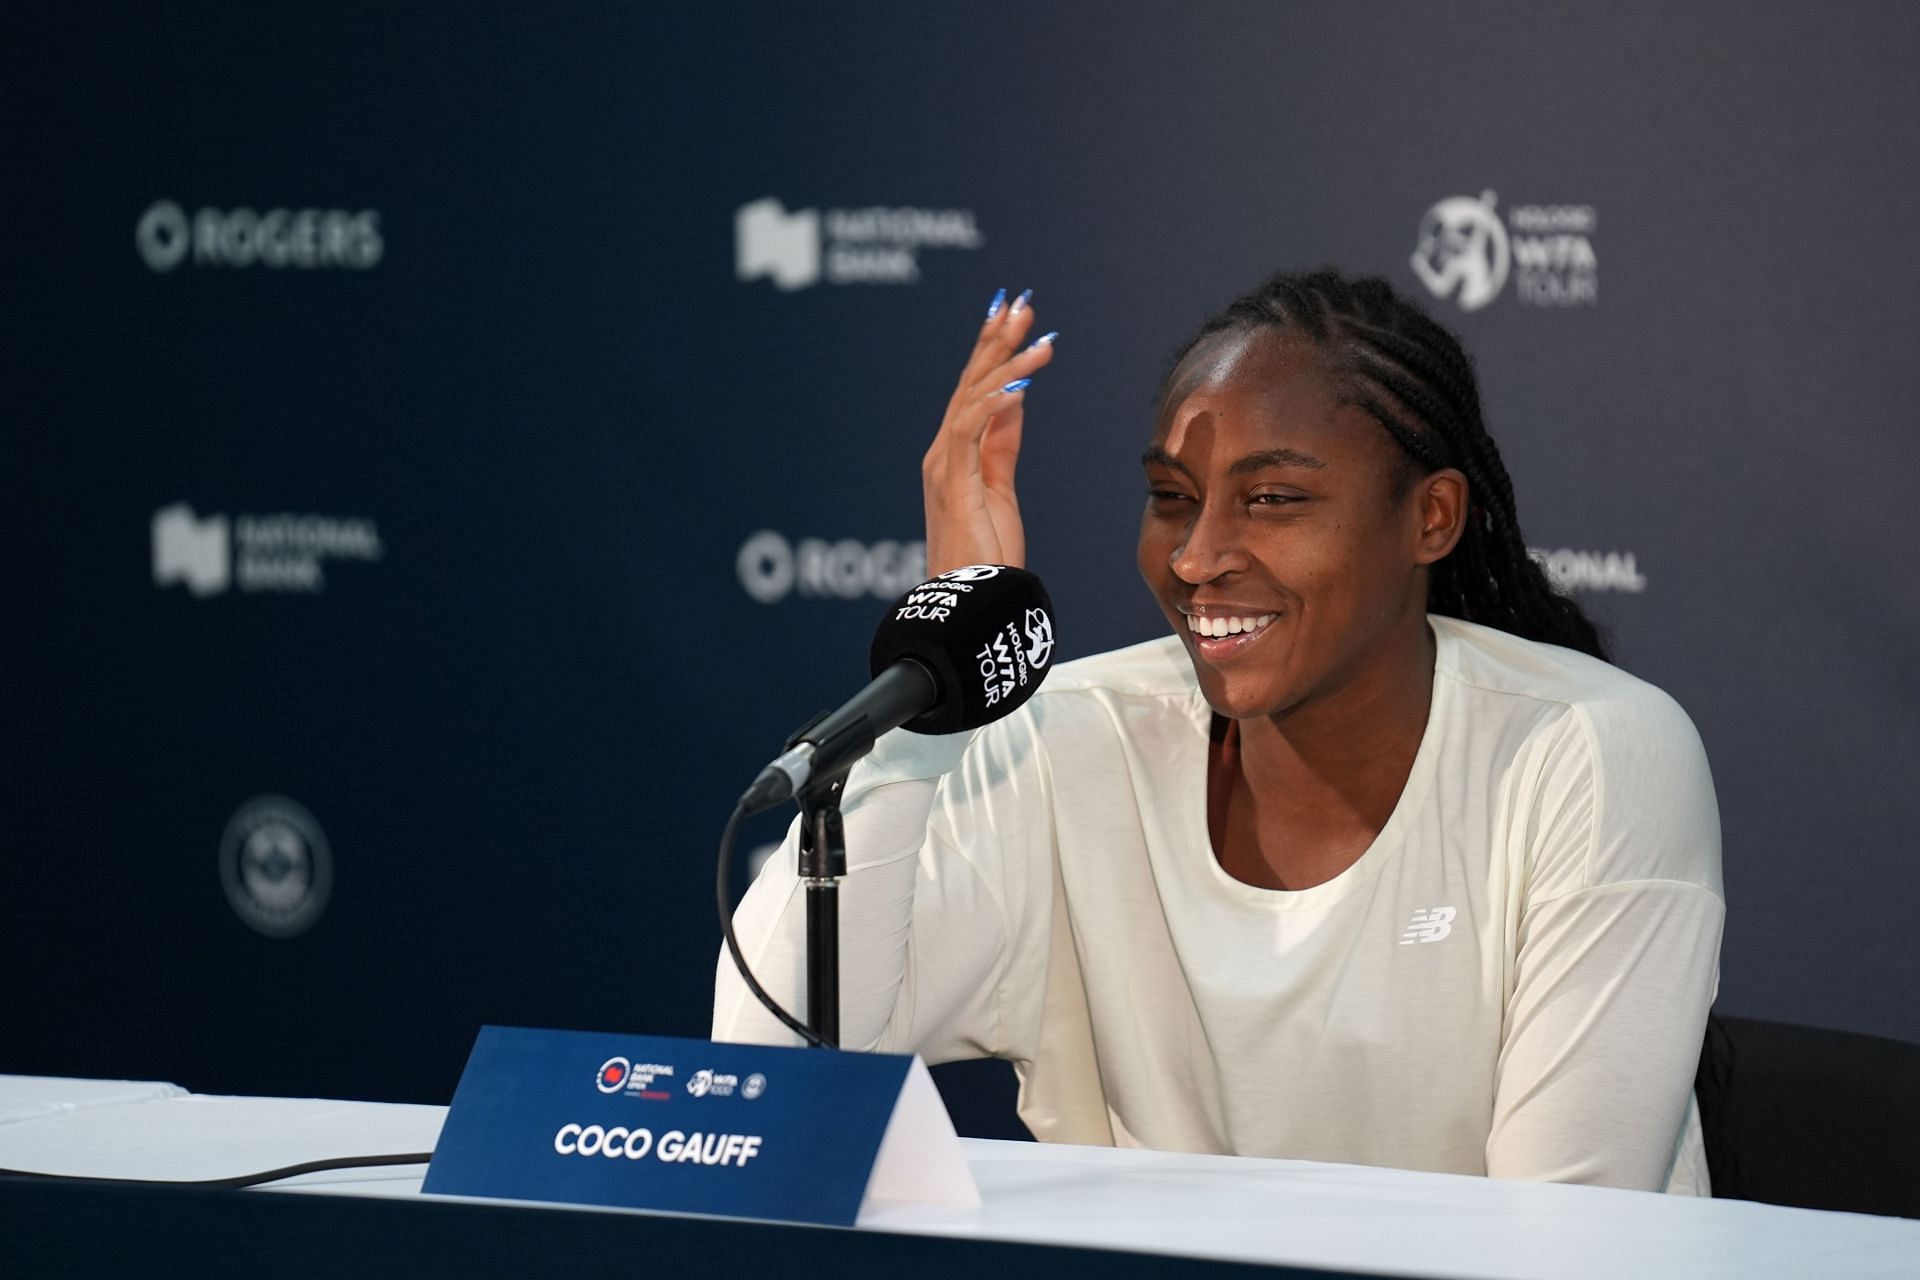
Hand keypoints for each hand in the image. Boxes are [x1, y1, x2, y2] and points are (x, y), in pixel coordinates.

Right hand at [922, 288, 1056, 575]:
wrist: (970, 601)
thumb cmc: (984, 555)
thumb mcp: (1000, 486)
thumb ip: (1003, 441)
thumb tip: (1016, 396)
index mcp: (952, 453)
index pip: (972, 388)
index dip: (991, 348)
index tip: (1012, 314)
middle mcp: (942, 452)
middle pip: (968, 382)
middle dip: (994, 339)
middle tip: (1019, 302)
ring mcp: (943, 465)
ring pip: (972, 397)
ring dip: (1006, 364)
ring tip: (1039, 339)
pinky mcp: (952, 482)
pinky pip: (971, 429)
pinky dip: (996, 403)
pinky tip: (1022, 385)